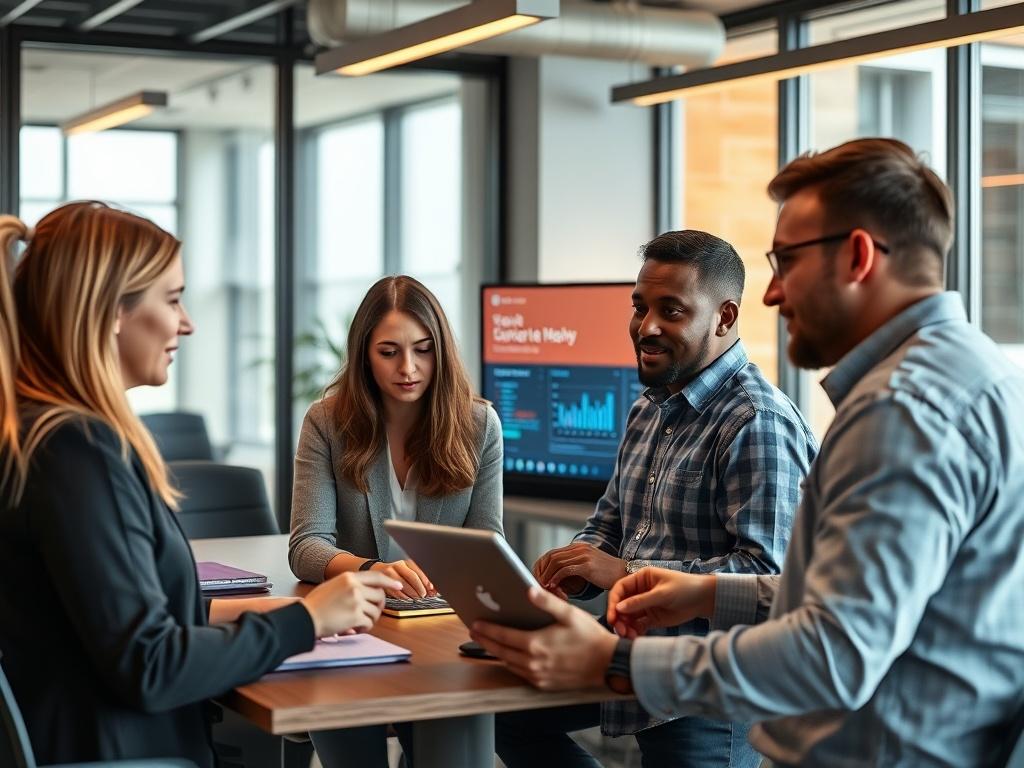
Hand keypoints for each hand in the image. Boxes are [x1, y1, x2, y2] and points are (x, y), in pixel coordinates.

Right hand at [302, 570, 401, 636]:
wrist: (305, 618)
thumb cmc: (315, 605)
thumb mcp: (332, 586)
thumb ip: (350, 585)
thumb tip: (368, 590)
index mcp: (349, 577)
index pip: (376, 576)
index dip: (390, 581)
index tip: (398, 585)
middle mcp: (354, 587)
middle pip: (380, 595)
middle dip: (378, 606)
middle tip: (371, 614)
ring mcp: (356, 601)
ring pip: (376, 611)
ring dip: (369, 619)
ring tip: (357, 622)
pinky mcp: (355, 615)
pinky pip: (369, 622)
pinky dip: (364, 628)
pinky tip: (354, 629)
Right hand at [371, 559, 435, 599]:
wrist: (376, 570)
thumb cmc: (395, 572)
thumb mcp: (407, 571)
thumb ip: (418, 578)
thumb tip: (432, 589)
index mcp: (406, 562)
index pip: (418, 571)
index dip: (426, 581)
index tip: (431, 589)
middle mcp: (397, 565)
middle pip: (412, 577)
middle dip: (419, 588)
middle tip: (423, 595)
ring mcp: (389, 573)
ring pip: (403, 585)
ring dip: (411, 594)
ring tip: (416, 598)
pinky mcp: (382, 581)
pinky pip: (394, 591)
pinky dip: (403, 596)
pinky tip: (407, 599)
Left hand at [470, 587, 617, 690]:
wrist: (607, 664)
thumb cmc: (590, 637)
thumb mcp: (569, 614)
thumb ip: (547, 602)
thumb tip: (529, 590)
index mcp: (536, 644)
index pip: (503, 636)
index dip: (487, 629)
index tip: (475, 622)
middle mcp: (533, 663)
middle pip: (500, 651)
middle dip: (485, 640)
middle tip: (474, 631)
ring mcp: (538, 676)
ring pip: (508, 664)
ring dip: (495, 652)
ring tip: (487, 642)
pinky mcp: (543, 684)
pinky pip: (520, 673)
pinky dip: (510, 664)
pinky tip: (508, 656)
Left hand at [533, 542, 625, 594]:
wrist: (625, 574)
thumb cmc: (606, 575)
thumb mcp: (588, 566)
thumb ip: (573, 566)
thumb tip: (555, 576)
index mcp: (578, 547)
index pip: (552, 554)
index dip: (542, 567)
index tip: (538, 579)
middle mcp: (579, 548)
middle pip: (551, 557)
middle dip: (541, 572)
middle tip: (537, 584)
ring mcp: (583, 555)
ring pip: (556, 563)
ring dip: (547, 576)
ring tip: (544, 587)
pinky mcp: (587, 565)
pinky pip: (565, 570)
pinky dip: (556, 579)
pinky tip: (553, 587)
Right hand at [606, 568, 715, 638]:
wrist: (704, 600)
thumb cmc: (685, 588)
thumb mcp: (662, 594)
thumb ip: (640, 601)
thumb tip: (619, 608)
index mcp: (641, 579)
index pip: (620, 589)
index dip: (613, 602)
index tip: (612, 616)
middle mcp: (640, 591)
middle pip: (621, 605)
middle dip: (618, 618)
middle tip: (619, 630)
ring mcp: (645, 606)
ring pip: (628, 617)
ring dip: (625, 627)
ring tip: (628, 636)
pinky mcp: (651, 618)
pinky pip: (638, 625)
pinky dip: (634, 632)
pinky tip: (635, 637)